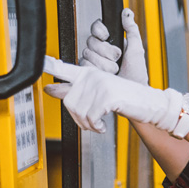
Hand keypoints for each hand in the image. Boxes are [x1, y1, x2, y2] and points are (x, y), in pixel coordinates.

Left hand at [44, 56, 180, 132]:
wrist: (148, 104)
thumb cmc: (125, 99)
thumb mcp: (97, 93)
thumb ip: (74, 91)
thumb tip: (49, 89)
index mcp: (88, 72)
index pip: (64, 68)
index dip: (50, 65)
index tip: (41, 61)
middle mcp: (92, 75)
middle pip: (69, 102)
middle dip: (78, 118)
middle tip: (91, 122)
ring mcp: (100, 84)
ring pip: (79, 112)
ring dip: (88, 124)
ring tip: (98, 123)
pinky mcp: (108, 96)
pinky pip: (91, 117)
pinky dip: (96, 126)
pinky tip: (103, 125)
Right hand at [80, 8, 148, 84]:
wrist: (132, 94)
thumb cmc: (136, 74)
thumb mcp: (137, 49)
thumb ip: (131, 29)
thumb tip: (127, 13)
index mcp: (110, 42)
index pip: (96, 28)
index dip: (100, 30)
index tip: (106, 36)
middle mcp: (99, 51)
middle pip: (91, 41)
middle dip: (106, 50)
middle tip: (117, 58)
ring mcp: (92, 62)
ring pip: (87, 54)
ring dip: (104, 63)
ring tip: (114, 70)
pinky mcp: (87, 74)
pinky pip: (84, 66)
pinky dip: (96, 70)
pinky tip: (105, 74)